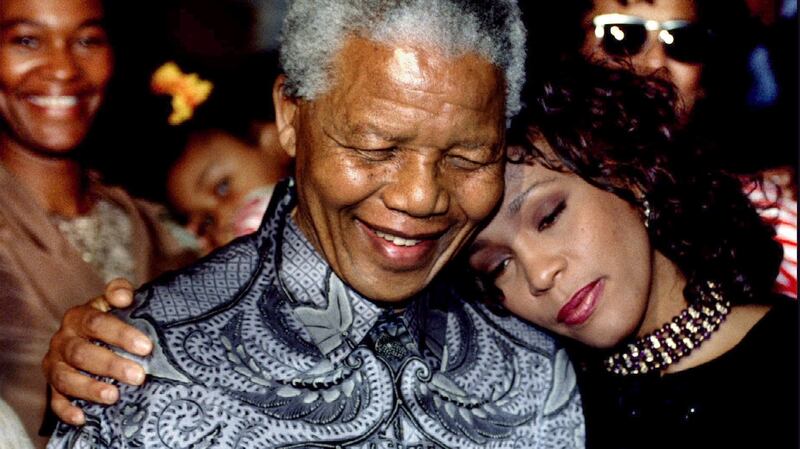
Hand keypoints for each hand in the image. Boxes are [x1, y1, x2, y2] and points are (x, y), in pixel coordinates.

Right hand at [42, 278, 151, 424]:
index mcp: (79, 317)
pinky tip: (83, 417)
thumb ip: (119, 292)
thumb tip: (123, 297)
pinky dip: (67, 409)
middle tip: (138, 376)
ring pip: (66, 377)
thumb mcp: (113, 301)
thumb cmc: (108, 318)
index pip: (97, 323)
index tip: (146, 347)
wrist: (85, 335)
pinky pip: (55, 399)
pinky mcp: (52, 385)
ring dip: (90, 388)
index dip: (121, 334)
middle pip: (82, 353)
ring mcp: (55, 363)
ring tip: (114, 396)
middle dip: (110, 365)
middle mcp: (63, 339)